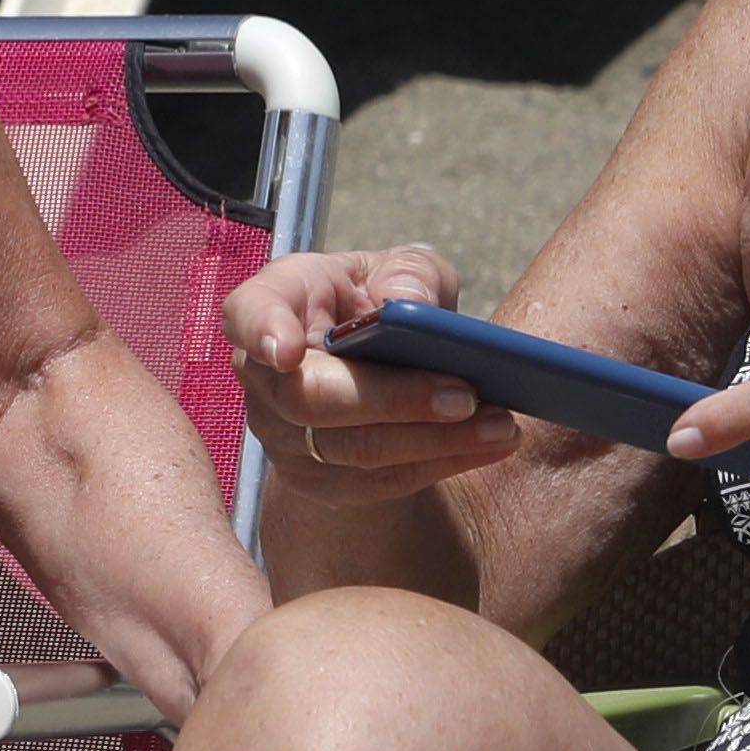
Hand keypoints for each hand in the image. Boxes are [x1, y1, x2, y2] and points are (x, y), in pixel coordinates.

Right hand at [222, 245, 527, 491]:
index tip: (287, 350)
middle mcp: (265, 377)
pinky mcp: (320, 480)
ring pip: (352, 451)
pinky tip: (489, 446)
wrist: (381, 358)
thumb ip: (410, 273)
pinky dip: (441, 464)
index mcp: (275, 304)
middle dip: (394, 399)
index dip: (263, 332)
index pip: (248, 314)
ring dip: (435, 440)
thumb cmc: (385, 298)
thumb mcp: (405, 267)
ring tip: (501, 424)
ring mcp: (286, 437)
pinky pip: (379, 483)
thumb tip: (405, 305)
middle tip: (467, 394)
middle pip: (312, 399)